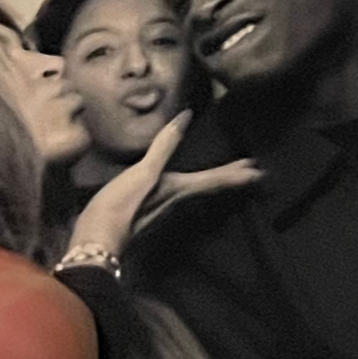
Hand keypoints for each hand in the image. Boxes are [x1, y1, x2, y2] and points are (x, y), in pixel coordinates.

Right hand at [72, 116, 262, 260]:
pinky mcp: (149, 210)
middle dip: (232, 178)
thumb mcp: (143, 173)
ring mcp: (163, 208)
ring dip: (215, 181)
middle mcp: (177, 201)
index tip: (261, 170)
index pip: (215, 180)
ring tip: (228, 174)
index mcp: (179, 190)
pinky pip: (182, 195)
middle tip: (255, 171)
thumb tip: (186, 116)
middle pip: (210, 187)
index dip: (238, 174)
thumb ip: (164, 146)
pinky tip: (184, 186)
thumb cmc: (121, 207)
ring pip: (198, 192)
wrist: (96, 242)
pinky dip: (194, 187)